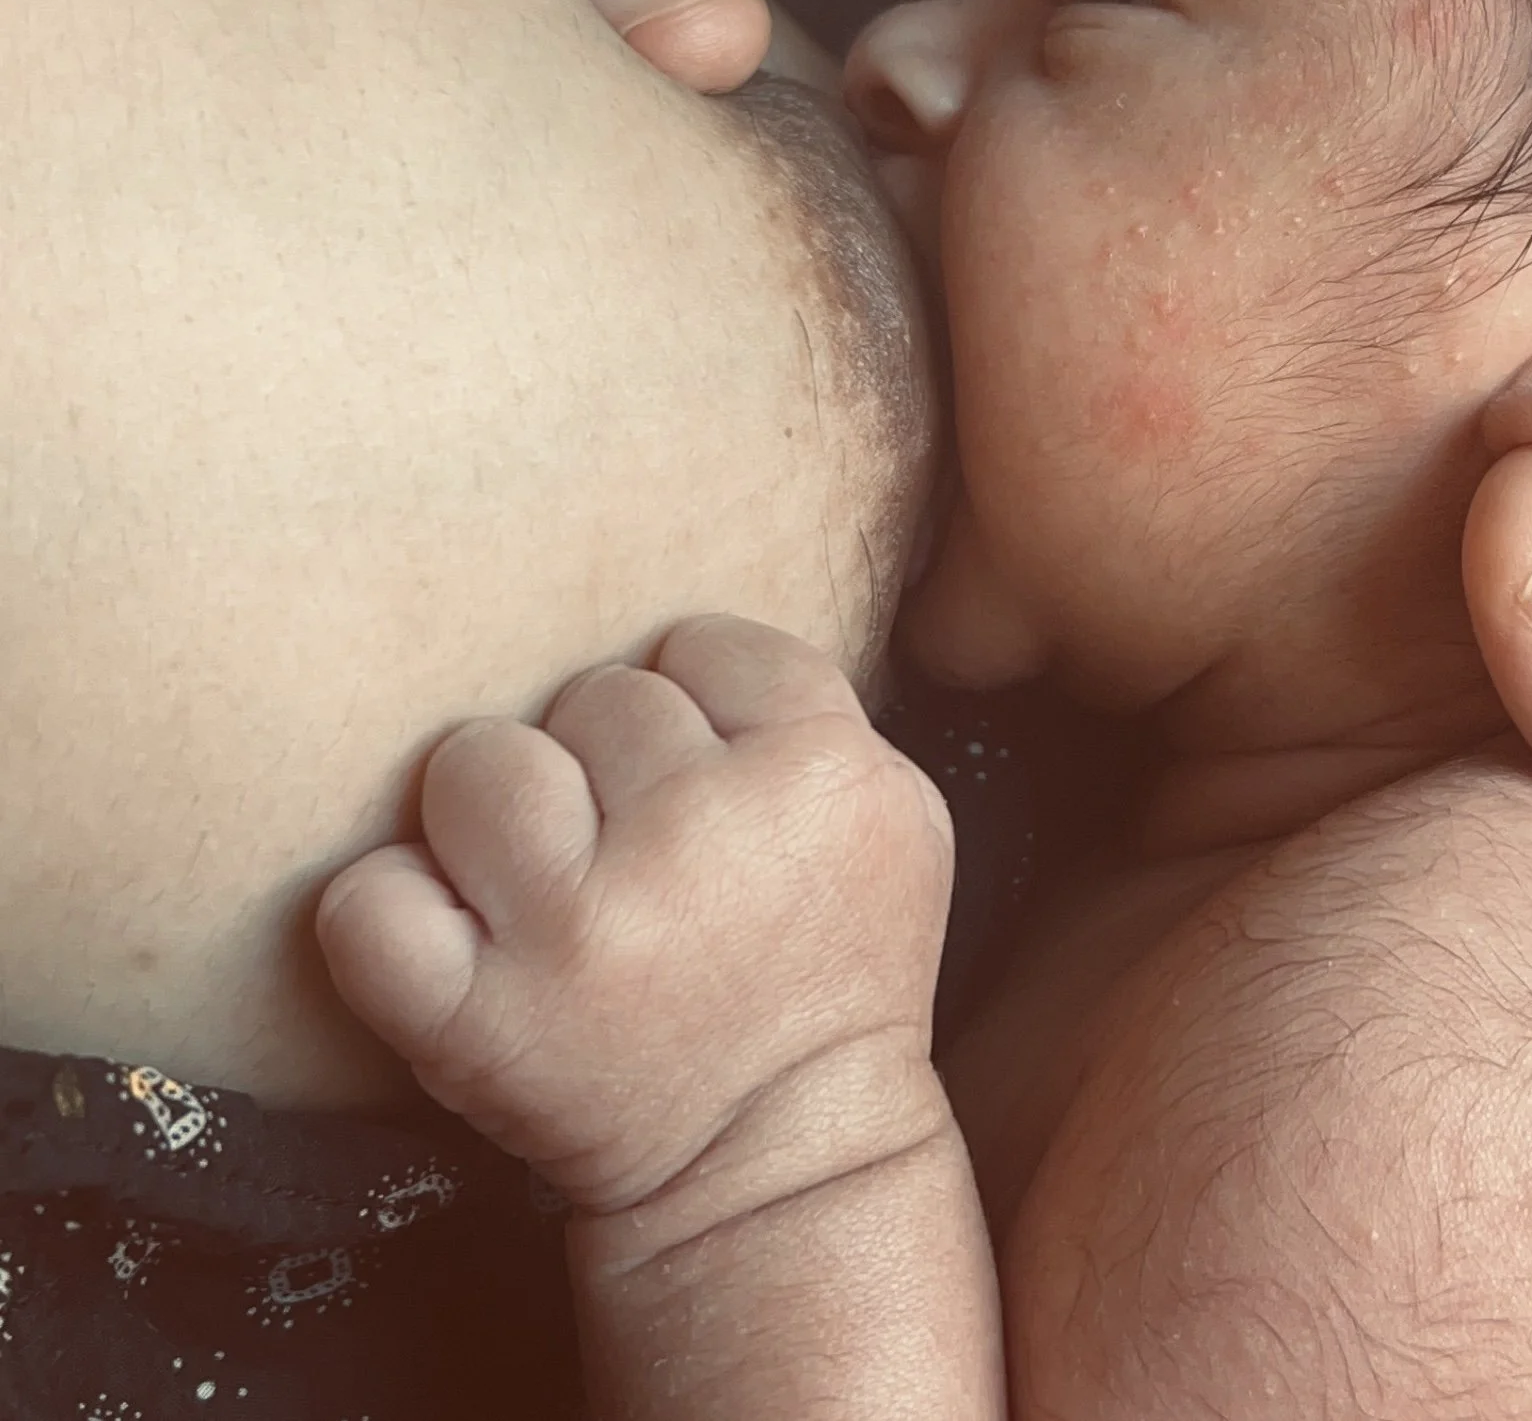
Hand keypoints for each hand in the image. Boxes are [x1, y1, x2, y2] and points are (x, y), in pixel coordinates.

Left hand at [316, 617, 954, 1243]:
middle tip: (635, 854)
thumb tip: (672, 634)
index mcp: (823, 770)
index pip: (699, 644)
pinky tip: (451, 941)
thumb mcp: (895, 812)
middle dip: (601, 766)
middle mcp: (707, 833)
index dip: (694, 710)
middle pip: (590, 697)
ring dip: (494, 815)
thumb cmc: (829, 968)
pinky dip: (390, 914)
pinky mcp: (482, 1024)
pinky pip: (370, 899)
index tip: (706, 784)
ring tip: (543, 884)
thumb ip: (810, 704)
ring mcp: (589, 928)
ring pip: (475, 762)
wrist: (788, 1162)